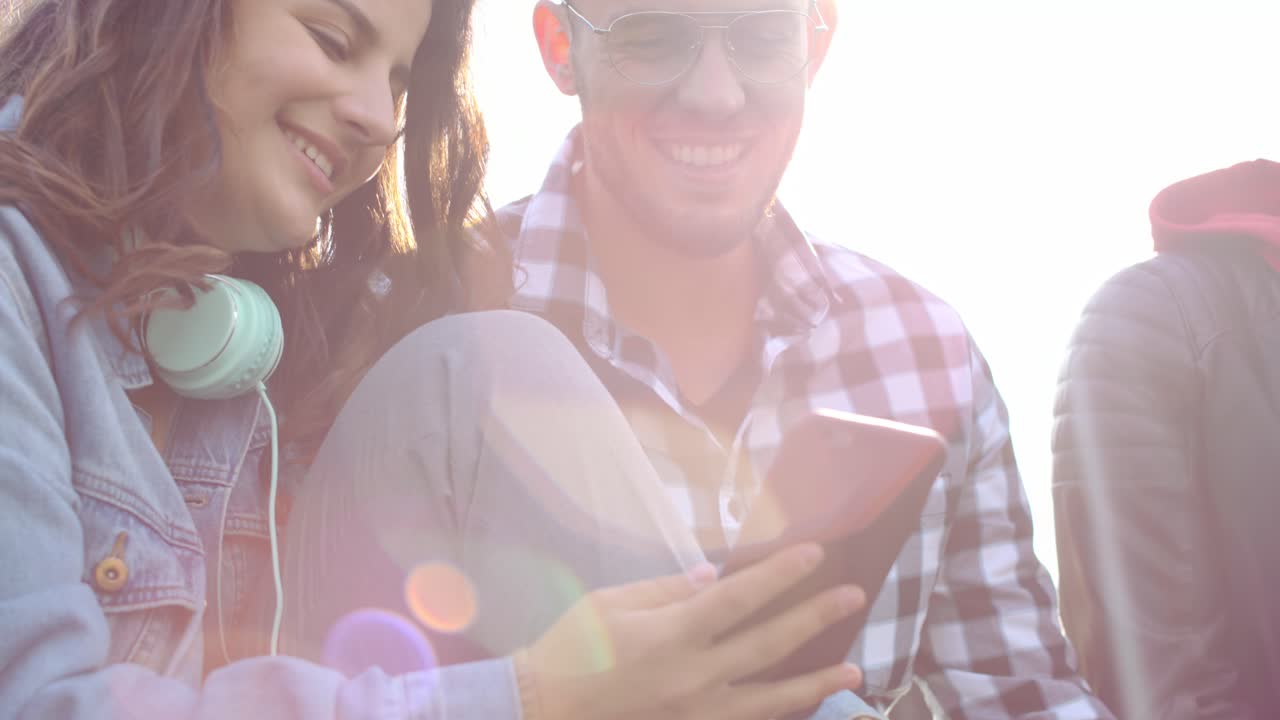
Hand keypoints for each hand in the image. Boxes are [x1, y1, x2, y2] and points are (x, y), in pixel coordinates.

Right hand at [522, 544, 865, 719]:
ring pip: (770, 701)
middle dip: (814, 619)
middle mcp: (693, 677)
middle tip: (854, 598)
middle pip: (768, 646)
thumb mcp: (611, 605)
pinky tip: (800, 707)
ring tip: (854, 671)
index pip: (739, 599)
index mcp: (671, 635)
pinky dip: (776, 716)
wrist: (538, 711)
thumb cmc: (568, 650)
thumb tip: (716, 577)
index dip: (780, 575)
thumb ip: (667, 590)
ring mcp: (696, 715)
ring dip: (814, 683)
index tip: (815, 555)